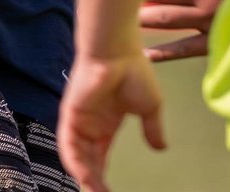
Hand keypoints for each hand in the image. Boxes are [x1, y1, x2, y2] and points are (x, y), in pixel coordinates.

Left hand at [58, 52, 165, 191]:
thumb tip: (161, 147)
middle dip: (92, 181)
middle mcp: (90, 121)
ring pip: (76, 155)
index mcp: (106, 121)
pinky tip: (85, 178)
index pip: (99, 154)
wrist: (118, 51)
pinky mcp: (70, 112)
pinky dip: (74, 162)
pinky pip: (68, 143)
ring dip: (84, 176)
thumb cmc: (134, 70)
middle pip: (86, 159)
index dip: (101, 174)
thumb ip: (152, 129)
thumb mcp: (150, 107)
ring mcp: (79, 117)